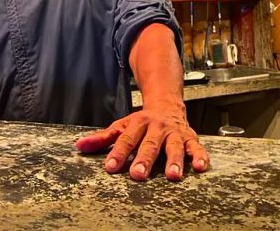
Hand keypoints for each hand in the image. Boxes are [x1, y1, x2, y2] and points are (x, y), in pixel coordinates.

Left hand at [74, 103, 208, 181]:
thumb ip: (102, 138)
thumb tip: (79, 146)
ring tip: (172, 175)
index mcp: (138, 124)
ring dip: (174, 160)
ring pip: (175, 147)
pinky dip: (200, 156)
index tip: (111, 167)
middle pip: (150, 144)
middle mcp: (157, 128)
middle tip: (138, 174)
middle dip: (144, 160)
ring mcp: (174, 133)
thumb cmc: (142, 121)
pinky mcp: (190, 138)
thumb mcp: (121, 126)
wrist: (167, 104)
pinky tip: (199, 167)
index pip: (126, 140)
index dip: (118, 153)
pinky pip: (196, 147)